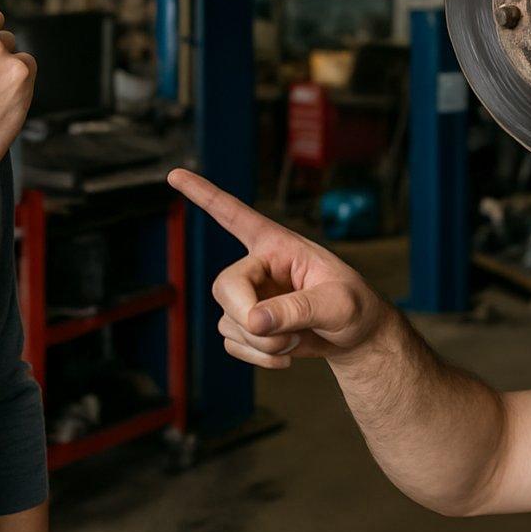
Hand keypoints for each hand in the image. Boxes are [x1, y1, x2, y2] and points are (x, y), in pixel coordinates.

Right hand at [168, 169, 389, 368]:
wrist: (356, 337)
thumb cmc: (354, 306)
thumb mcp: (337, 303)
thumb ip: (298, 309)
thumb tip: (254, 321)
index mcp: (277, 245)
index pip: (234, 215)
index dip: (203, 194)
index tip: (173, 174)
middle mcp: (257, 267)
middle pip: (224, 287)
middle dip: (248, 317)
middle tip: (280, 335)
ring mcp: (249, 298)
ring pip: (228, 322)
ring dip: (262, 343)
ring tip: (297, 338)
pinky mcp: (247, 326)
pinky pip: (232, 344)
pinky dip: (259, 357)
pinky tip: (286, 355)